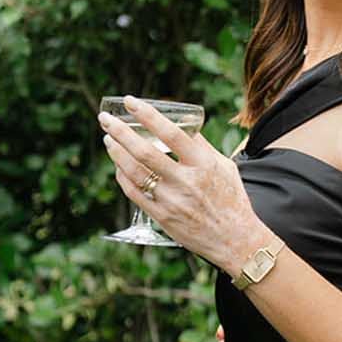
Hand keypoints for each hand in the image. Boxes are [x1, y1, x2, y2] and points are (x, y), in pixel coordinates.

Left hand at [99, 96, 265, 273]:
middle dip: (120, 131)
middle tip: (106, 119)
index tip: (130, 102)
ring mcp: (171, 201)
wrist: (235, 239)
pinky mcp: (162, 217)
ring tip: (109, 139)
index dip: (148, 115)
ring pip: (134, 172)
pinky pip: (134, 193)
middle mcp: (186, 181)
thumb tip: (181, 126)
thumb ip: (202, 147)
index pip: (171, 133)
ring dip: (116, 153)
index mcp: (203, 164)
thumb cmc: (232, 199)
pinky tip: (118, 165)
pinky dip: (122, 176)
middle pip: (145, 152)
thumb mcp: (224, 167)